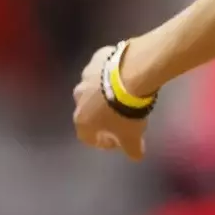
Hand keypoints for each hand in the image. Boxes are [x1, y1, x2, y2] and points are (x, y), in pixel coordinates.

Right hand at [72, 46, 148, 160]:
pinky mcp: (97, 58)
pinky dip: (111, 73)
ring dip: (106, 92)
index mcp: (83, 119)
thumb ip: (132, 149)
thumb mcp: (132, 135)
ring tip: (126, 92)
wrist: (131, 74)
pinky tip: (126, 74)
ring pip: (94, 87)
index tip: (116, 140)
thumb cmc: (127, 110)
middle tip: (122, 114)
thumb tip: (136, 156)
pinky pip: (103, 68)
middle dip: (103, 114)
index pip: (87, 136)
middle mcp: (78, 97)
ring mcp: (85, 75)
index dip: (101, 141)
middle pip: (89, 110)